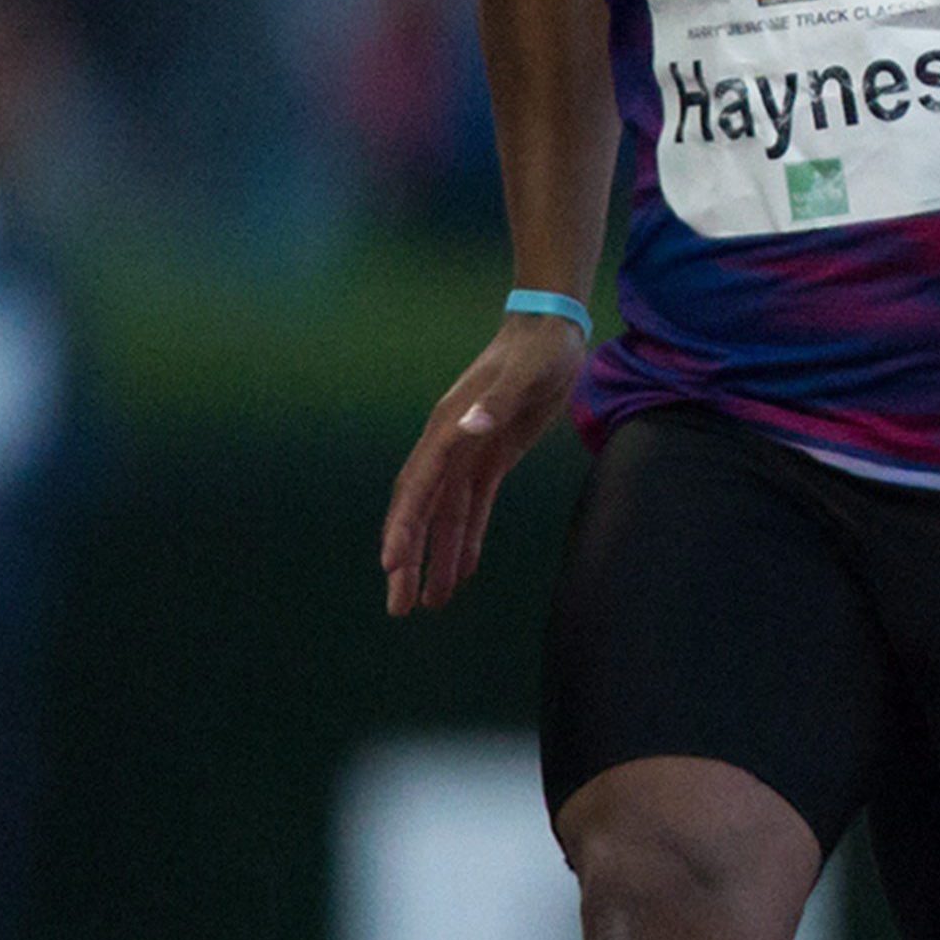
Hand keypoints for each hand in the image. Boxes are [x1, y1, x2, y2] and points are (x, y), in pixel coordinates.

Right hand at [380, 312, 583, 613]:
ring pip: (445, 517)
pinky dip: (467, 539)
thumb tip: (469, 427)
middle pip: (423, 511)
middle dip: (409, 558)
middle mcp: (450, 446)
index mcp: (449, 428)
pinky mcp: (492, 459)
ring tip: (428, 604)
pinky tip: (462, 571)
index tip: (390, 564)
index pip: (419, 486)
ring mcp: (469, 454)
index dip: (404, 526)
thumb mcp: (526, 372)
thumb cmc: (538, 350)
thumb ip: (499, 399)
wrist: (549, 332)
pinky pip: (473, 508)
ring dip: (436, 558)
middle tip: (399, 607)